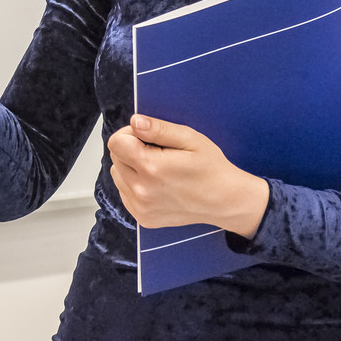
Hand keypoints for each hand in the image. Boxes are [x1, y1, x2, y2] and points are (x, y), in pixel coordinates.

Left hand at [107, 114, 270, 236]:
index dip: (129, 134)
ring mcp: (141, 207)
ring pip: (118, 175)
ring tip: (158, 168)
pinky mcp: (143, 218)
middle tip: (157, 152)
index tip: (147, 136)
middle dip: (131, 149)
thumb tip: (135, 122)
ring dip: (131, 167)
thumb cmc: (210, 167)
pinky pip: (125, 192)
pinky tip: (156, 183)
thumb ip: (159, 129)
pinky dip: (134, 184)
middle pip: (115, 158)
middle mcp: (142, 191)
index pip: (116, 143)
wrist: (224, 201)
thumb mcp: (190, 139)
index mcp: (152, 168)